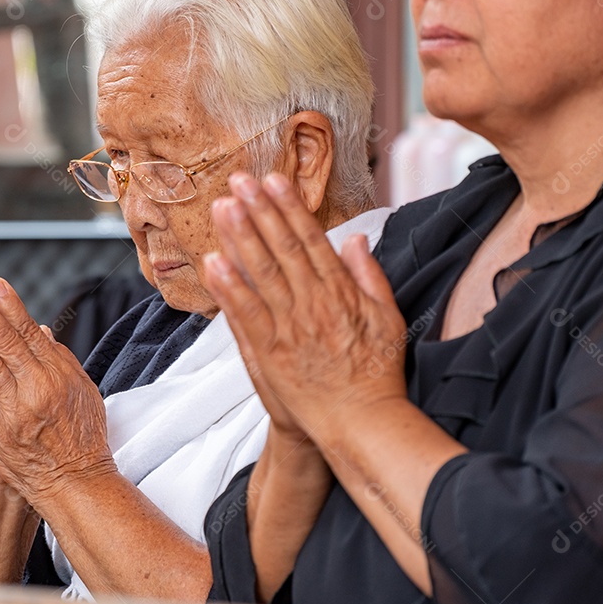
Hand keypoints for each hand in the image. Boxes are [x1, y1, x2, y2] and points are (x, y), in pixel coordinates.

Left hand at [0, 274, 115, 504]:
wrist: (74, 482)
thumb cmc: (80, 435)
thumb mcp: (81, 389)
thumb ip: (57, 358)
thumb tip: (37, 329)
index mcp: (57, 373)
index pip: (27, 332)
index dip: (7, 306)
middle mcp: (35, 388)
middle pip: (2, 341)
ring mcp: (13, 409)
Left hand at [203, 172, 407, 449]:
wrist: (360, 423)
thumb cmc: (376, 372)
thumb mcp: (388, 318)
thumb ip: (369, 276)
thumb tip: (355, 239)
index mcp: (341, 293)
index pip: (311, 240)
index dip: (290, 208)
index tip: (274, 181)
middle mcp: (313, 304)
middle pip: (282, 249)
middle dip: (259, 211)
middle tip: (239, 181)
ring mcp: (290, 328)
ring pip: (261, 274)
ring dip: (240, 238)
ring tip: (223, 207)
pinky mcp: (270, 352)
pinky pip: (246, 314)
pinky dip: (229, 288)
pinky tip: (214, 263)